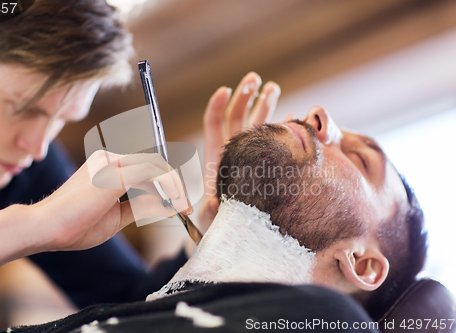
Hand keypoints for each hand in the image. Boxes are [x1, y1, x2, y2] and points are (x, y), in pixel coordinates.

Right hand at [34, 150, 190, 251]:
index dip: (166, 185)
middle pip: (155, 164)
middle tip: (187, 207)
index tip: (179, 205)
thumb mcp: (117, 216)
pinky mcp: (113, 172)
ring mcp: (110, 162)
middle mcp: (109, 158)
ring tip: (183, 208)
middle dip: (175, 185)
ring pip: (156, 166)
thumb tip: (167, 205)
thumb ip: (141, 206)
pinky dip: (167, 188)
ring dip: (174, 187)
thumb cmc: (75, 226)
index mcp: (107, 166)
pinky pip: (150, 173)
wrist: (45, 229)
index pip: (146, 168)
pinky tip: (174, 205)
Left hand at [198, 72, 280, 230]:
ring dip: (263, 103)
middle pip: (237, 117)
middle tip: (254, 79)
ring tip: (272, 87)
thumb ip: (209, 211)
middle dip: (245, 97)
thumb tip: (213, 202)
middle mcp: (234, 152)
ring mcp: (253, 155)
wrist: (236, 231)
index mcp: (217, 157)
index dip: (217, 107)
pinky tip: (293, 117)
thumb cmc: (218, 222)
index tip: (224, 90)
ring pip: (257, 123)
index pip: (214, 125)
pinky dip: (283, 127)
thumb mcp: (210, 218)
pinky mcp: (270, 162)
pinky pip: (275, 139)